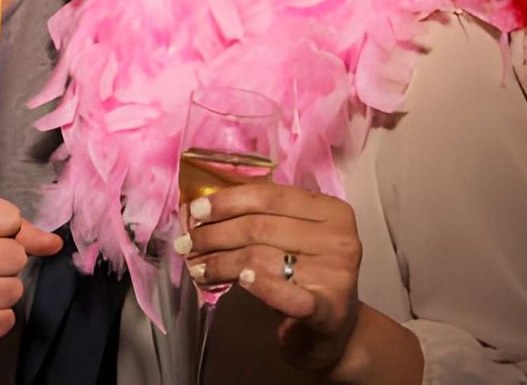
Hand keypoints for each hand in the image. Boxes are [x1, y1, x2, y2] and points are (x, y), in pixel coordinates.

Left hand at [180, 183, 363, 372]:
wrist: (336, 330)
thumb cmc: (306, 275)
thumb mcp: (290, 238)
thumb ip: (259, 219)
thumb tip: (200, 210)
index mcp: (330, 210)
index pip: (269, 195)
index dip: (227, 201)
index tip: (195, 211)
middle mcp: (339, 238)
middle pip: (260, 226)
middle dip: (215, 235)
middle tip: (187, 244)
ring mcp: (336, 274)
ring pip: (260, 257)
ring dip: (220, 262)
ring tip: (197, 268)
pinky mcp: (329, 309)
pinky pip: (284, 291)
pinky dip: (257, 284)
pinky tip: (238, 281)